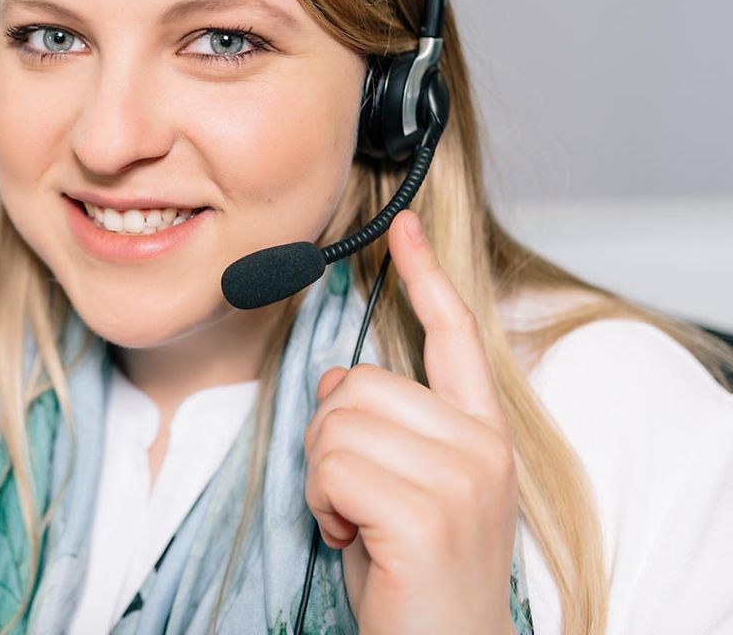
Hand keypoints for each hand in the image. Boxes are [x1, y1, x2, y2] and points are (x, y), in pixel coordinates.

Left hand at [302, 210, 518, 634]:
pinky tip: (354, 540)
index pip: (455, 336)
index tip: (402, 227)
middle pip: (356, 383)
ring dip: (321, 479)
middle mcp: (482, 447)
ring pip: (336, 422)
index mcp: (480, 435)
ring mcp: (462, 477)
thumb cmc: (412, 576)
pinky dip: (322, 506)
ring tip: (357, 523)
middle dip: (328, 439)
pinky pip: (331, 467)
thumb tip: (338, 375)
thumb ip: (381, 427)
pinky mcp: (429, 512)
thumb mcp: (396, 489)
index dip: (424, 276)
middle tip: (353, 499)